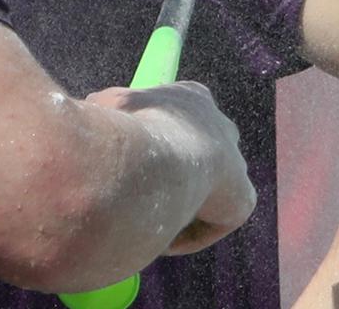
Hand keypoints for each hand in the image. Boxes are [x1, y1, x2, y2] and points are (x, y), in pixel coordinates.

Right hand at [86, 81, 255, 253]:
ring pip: (205, 188)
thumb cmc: (130, 125)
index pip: (175, 118)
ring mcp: (236, 163)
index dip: (152, 138)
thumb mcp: (108, 105)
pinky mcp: (242, 199)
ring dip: (180, 202)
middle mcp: (220, 125)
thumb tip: (96, 117)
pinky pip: (212, 220)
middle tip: (141, 193)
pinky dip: (187, 232)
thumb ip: (108, 112)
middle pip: (196, 152)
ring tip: (147, 219)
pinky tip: (163, 240)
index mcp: (192, 97)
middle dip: (172, 172)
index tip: (131, 159)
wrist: (161, 156)